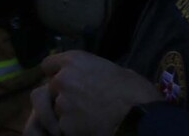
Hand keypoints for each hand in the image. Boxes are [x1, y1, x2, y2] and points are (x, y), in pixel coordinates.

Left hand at [25, 50, 161, 135]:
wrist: (140, 116)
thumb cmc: (134, 91)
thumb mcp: (111, 69)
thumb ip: (91, 70)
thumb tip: (91, 75)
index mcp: (73, 61)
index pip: (48, 65)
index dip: (56, 74)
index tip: (64, 81)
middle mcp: (62, 79)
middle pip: (52, 88)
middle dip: (63, 95)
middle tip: (82, 103)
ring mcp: (62, 102)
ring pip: (57, 108)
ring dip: (68, 112)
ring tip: (89, 116)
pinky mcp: (65, 124)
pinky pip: (64, 126)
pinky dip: (74, 128)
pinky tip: (90, 127)